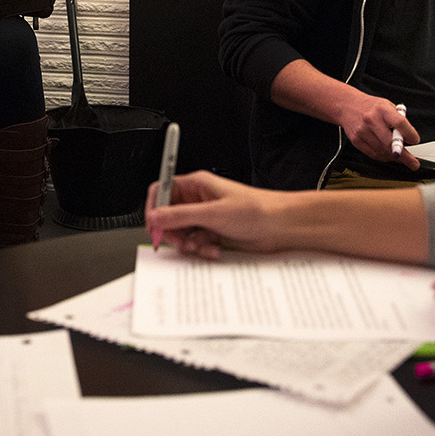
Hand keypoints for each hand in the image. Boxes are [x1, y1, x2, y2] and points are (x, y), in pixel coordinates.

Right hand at [144, 170, 294, 259]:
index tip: (155, 226)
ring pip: (181, 233)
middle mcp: (198, 200)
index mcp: (196, 185)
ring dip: (189, 244)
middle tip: (182, 242)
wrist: (280, 226)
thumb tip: (155, 216)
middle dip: (173, 232)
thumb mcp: (213, 213)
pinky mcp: (212, 233)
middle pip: (168, 216)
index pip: (161, 191)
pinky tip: (214, 250)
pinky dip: (201, 249)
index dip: (154, 208)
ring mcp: (205, 217)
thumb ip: (180, 215)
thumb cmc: (256, 210)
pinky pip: (195, 243)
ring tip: (203, 246)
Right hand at [338, 91, 420, 169]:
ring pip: (382, 151)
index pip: (400, 123)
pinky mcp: (356, 140)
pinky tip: (388, 155)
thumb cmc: (370, 107)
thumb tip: (408, 138)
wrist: (348, 106)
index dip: (410, 134)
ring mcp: (362, 131)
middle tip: (413, 163)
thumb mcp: (388, 106)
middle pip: (390, 142)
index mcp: (382, 109)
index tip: (415, 141)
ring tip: (401, 158)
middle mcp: (371, 120)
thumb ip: (398, 120)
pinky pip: (373, 154)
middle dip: (405, 156)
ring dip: (394, 158)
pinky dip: (383, 157)